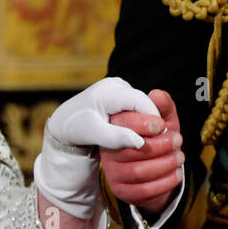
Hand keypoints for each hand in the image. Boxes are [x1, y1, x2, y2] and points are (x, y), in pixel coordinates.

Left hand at [35, 76, 160, 219]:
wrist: (64, 121)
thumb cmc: (76, 128)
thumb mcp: (94, 134)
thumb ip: (115, 137)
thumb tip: (140, 143)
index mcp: (108, 91)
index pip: (139, 100)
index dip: (153, 116)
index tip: (163, 134)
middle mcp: (115, 85)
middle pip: (142, 101)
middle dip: (152, 119)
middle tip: (163, 138)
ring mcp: (118, 87)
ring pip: (140, 103)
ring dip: (147, 119)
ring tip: (154, 137)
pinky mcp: (119, 94)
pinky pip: (135, 105)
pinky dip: (140, 118)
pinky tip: (143, 133)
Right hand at [101, 89, 183, 214]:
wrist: (157, 167)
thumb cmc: (158, 137)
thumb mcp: (163, 118)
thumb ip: (161, 105)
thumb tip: (157, 94)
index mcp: (114, 126)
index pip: (122, 124)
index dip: (144, 123)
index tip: (163, 125)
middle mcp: (108, 149)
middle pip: (131, 150)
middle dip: (160, 146)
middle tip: (178, 140)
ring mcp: (112, 171)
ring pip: (138, 172)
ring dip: (165, 164)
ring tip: (180, 157)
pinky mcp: (120, 190)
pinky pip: (143, 191)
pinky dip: (164, 183)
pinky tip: (177, 174)